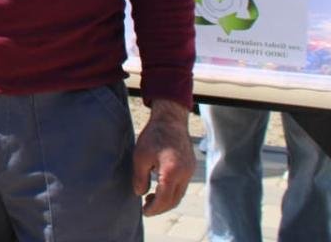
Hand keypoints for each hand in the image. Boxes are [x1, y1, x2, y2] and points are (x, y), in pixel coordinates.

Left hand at [133, 99, 194, 215]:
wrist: (170, 119)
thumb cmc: (153, 136)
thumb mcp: (140, 156)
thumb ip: (140, 178)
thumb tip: (139, 193)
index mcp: (172, 172)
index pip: (164, 198)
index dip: (154, 208)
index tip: (144, 212)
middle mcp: (185, 174)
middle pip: (174, 200)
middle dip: (160, 207)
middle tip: (146, 207)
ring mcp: (190, 170)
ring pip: (180, 193)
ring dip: (167, 199)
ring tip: (151, 198)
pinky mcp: (191, 166)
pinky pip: (183, 185)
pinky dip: (172, 190)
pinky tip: (160, 187)